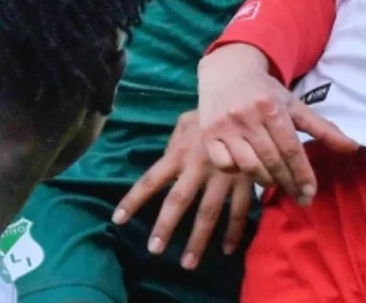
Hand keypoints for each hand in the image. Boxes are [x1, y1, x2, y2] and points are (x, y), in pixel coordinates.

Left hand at [112, 111, 254, 270]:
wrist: (247, 102)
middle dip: (165, 226)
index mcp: (179, 152)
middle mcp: (197, 167)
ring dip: (198, 240)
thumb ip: (173, 143)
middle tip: (154, 249)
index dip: (133, 199)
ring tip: (188, 263)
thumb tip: (163, 164)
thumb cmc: (211, 112)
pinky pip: (240, 210)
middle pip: (178, 201)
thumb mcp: (186, 121)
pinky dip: (234, 231)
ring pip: (209, 212)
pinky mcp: (245, 179)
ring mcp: (223, 175)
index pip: (150, 179)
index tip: (118, 219)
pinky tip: (227, 248)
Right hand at [197, 43, 357, 204]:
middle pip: (272, 161)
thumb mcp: (294, 105)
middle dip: (288, 183)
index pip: (291, 149)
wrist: (227, 71)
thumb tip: (353, 148)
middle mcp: (248, 116)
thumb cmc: (265, 92)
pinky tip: (246, 169)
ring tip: (275, 182)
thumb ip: (323, 128)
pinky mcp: (208, 134)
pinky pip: (225, 164)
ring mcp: (226, 126)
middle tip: (299, 196)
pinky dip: (237, 171)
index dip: (302, 175)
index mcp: (273, 107)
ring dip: (265, 180)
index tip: (310, 194)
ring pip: (249, 167)